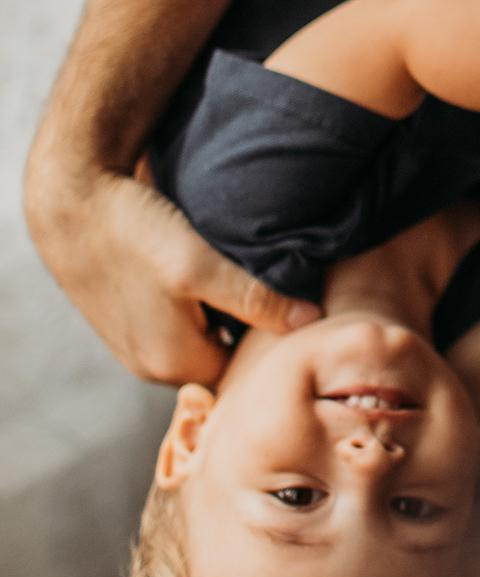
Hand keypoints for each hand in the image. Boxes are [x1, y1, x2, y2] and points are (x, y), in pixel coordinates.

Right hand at [24, 157, 320, 385]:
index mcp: (176, 363)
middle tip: (273, 290)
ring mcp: (134, 347)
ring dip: (218, 318)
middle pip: (221, 360)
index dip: (271, 343)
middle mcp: (152, 366)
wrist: (72, 204)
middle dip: (246, 333)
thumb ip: (255, 299)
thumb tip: (309, 321)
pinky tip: (199, 275)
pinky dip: (192, 308)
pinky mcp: (124, 323)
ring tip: (236, 278)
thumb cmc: (136, 234)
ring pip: (198, 342)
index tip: (293, 308)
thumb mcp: (202, 266)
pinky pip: (173, 327)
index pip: (245, 373)